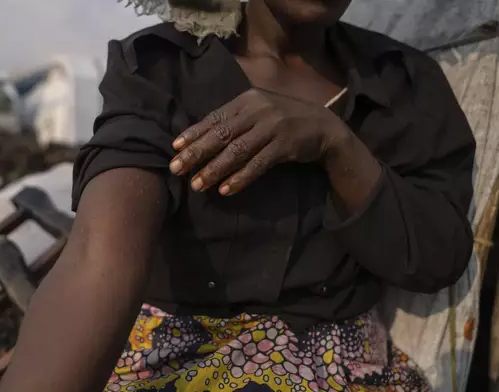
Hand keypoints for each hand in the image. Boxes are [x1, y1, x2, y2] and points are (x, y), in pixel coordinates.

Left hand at [169, 88, 350, 194]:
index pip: (214, 117)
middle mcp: (258, 110)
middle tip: (176, 169)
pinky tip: (226, 189)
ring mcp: (272, 127)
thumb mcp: (260, 111)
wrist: (324, 127)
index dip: (193, 133)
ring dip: (215, 170)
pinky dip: (241, 178)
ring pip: (237, 151)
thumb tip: (201, 136)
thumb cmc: (285, 120)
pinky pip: (258, 164)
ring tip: (198, 185)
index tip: (174, 148)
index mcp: (247, 100)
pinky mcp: (285, 145)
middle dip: (197, 153)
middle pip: (221, 134)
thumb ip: (235, 119)